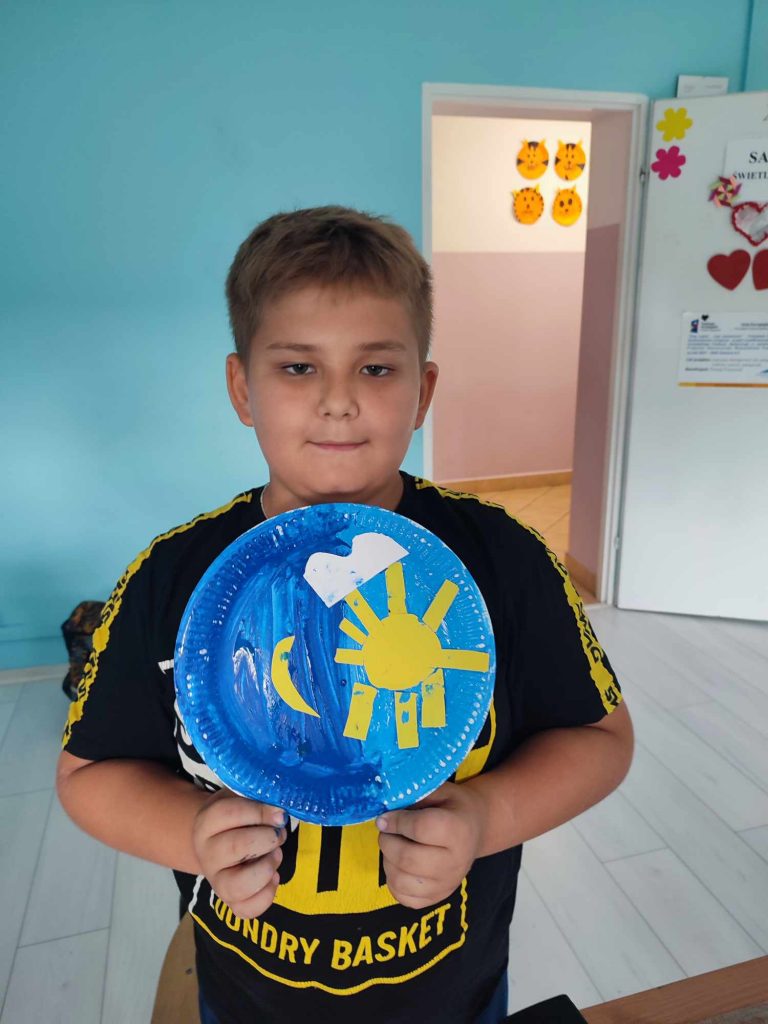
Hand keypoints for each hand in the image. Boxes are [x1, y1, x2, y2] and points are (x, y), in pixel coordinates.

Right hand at [192, 788, 286, 918]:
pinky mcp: (230, 901)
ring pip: (237, 885)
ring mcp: (216, 881)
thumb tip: (280, 812)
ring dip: (266, 868)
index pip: (228, 814)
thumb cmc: (238, 817)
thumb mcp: (243, 798)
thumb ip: (259, 798)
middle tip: (279, 834)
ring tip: (276, 855)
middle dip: (266, 839)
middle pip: (234, 847)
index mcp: (206, 823)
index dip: (260, 812)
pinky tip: (274, 876)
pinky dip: (267, 895)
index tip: (280, 814)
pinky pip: (246, 909)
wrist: (219, 841)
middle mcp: (207, 854)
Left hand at [376, 781, 488, 909]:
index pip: (420, 829)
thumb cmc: (453, 807)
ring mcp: (447, 884)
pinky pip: (403, 897)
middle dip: (387, 842)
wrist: (475, 830)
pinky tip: (398, 865)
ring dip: (387, 861)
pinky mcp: (437, 898)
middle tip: (385, 831)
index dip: (396, 822)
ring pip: (401, 880)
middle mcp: (456, 862)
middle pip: (408, 858)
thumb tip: (385, 809)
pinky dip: (393, 881)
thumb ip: (415, 797)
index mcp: (458, 830)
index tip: (384, 817)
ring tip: (392, 847)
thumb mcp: (439, 791)